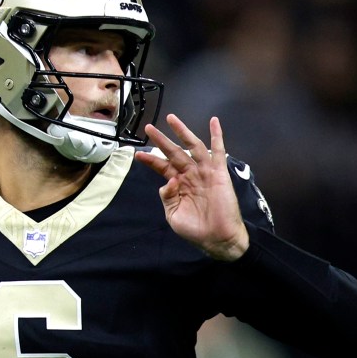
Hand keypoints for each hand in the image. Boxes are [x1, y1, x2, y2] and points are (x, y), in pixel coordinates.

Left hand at [133, 114, 248, 260]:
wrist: (218, 238)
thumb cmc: (195, 229)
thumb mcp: (173, 215)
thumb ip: (167, 197)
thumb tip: (166, 181)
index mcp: (178, 184)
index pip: (162, 167)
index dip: (150, 160)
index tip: (138, 154)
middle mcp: (190, 174)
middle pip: (174, 152)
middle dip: (161, 140)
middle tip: (149, 128)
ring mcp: (204, 172)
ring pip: (192, 146)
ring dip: (182, 132)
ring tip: (171, 119)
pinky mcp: (219, 173)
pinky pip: (218, 151)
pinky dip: (217, 135)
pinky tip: (214, 121)